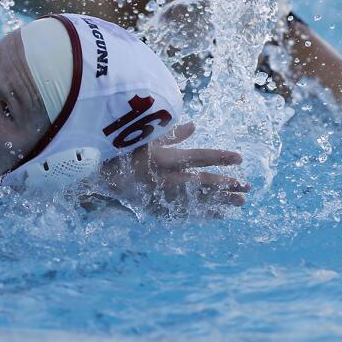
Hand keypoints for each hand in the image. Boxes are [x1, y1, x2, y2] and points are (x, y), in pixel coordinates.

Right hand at [99, 122, 248, 214]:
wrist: (95, 176)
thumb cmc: (119, 151)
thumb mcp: (143, 138)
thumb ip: (171, 134)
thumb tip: (194, 126)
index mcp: (163, 159)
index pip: (198, 157)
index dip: (220, 157)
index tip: (239, 158)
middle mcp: (165, 180)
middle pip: (203, 182)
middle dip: (227, 184)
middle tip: (247, 186)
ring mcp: (162, 197)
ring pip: (198, 200)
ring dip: (221, 201)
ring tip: (241, 202)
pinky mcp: (157, 208)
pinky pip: (186, 213)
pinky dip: (204, 214)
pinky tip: (220, 215)